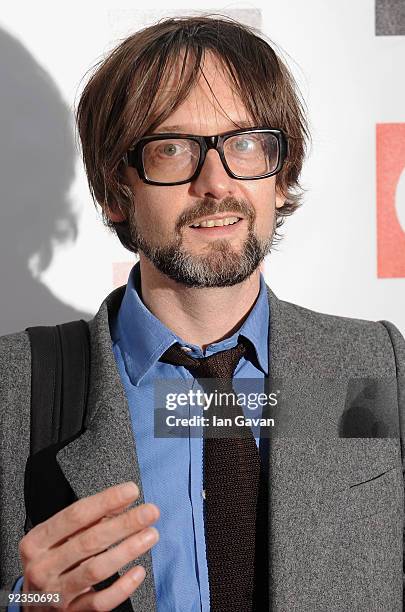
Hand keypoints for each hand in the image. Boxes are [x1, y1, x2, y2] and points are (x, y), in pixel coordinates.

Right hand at [19, 481, 159, 609]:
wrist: (32, 606)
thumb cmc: (49, 563)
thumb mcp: (58, 538)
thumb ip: (90, 519)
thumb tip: (123, 500)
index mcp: (37, 541)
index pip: (76, 515)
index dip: (106, 501)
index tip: (131, 491)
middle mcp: (43, 567)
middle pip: (89, 540)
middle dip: (124, 523)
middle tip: (150, 512)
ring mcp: (56, 593)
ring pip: (96, 570)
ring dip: (127, 550)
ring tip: (150, 535)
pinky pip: (100, 602)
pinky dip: (122, 587)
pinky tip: (138, 572)